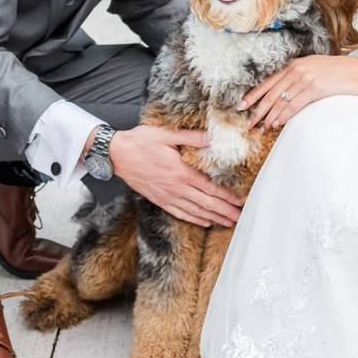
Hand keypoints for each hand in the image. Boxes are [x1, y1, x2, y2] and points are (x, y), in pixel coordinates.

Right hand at [109, 126, 242, 227]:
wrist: (116, 155)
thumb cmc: (141, 141)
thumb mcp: (166, 134)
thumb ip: (191, 137)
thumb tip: (213, 136)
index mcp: (180, 172)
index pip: (209, 187)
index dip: (226, 196)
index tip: (240, 200)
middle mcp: (176, 187)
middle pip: (206, 203)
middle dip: (225, 211)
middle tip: (241, 218)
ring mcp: (167, 196)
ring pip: (195, 211)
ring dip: (213, 218)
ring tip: (228, 222)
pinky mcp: (159, 200)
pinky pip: (180, 213)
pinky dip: (194, 220)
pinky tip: (205, 222)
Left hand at [240, 56, 357, 129]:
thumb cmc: (343, 74)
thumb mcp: (318, 70)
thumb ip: (301, 78)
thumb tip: (287, 94)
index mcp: (296, 63)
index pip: (269, 80)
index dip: (254, 94)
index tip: (242, 104)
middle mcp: (298, 68)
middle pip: (271, 92)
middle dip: (257, 108)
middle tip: (247, 122)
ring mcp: (305, 77)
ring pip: (280, 100)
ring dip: (269, 116)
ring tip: (262, 127)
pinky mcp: (314, 87)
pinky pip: (293, 105)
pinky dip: (283, 116)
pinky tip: (277, 124)